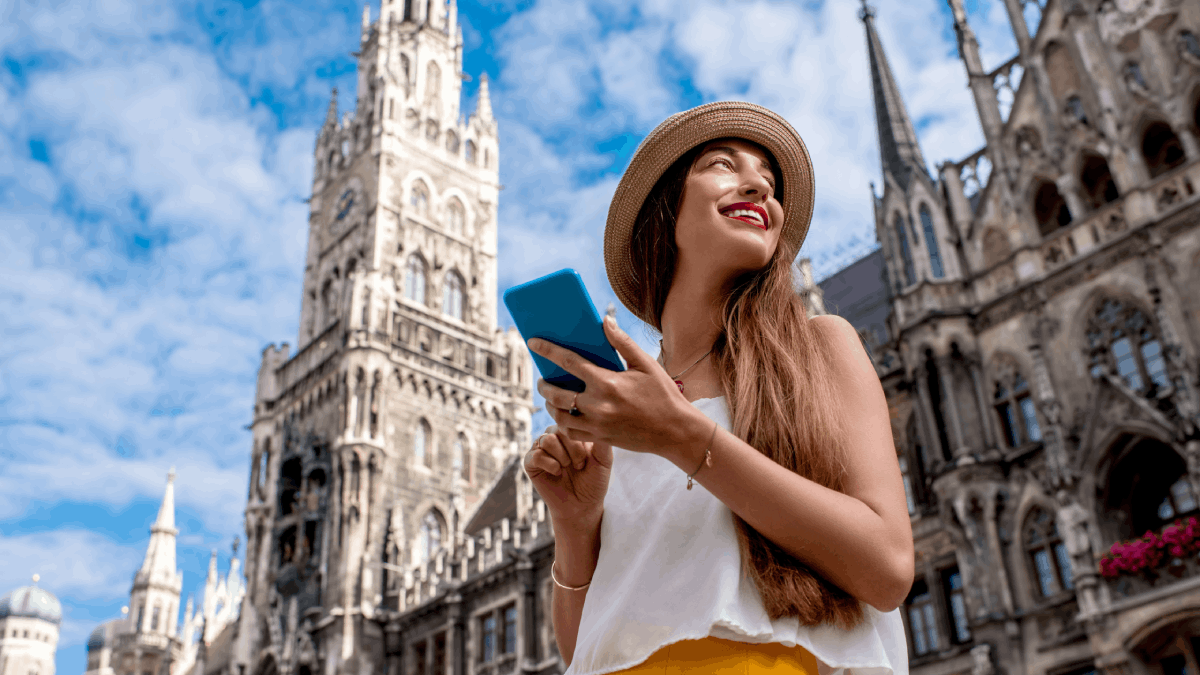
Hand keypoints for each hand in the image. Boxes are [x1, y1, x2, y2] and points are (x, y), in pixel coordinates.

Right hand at [523, 425, 611, 526]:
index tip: (588, 457)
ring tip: (567, 468)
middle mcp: (555, 437)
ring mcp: (541, 448)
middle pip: (559, 429)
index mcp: (571, 432)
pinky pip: (536, 455)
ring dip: (562, 457)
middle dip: (573, 450)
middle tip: (579, 466)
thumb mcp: (604, 460)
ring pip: (547, 440)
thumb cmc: (594, 482)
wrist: (581, 506)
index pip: (572, 422)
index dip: (581, 440)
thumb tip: (599, 420)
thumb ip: (602, 441)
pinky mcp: (531, 462)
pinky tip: (557, 472)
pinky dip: (549, 464)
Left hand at [530, 316, 708, 458]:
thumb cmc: (663, 394)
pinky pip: (571, 432)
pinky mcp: (600, 439)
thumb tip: (605, 320)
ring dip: (550, 406)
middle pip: (556, 393)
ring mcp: (597, 425)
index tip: (532, 342)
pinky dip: (562, 423)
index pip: (568, 362)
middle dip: (544, 385)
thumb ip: (622, 342)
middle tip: (543, 379)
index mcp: (607, 382)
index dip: (547, 350)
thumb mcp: (645, 364)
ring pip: (559, 416)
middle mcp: (598, 405)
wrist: (675, 431)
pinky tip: (565, 415)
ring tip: (552, 397)